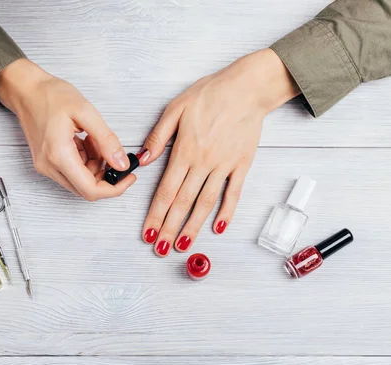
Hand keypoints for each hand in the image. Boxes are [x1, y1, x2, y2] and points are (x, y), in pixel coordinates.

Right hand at [0, 59, 134, 200]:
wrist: (25, 89)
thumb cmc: (50, 95)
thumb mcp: (86, 112)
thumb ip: (106, 140)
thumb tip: (122, 163)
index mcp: (59, 155)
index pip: (90, 190)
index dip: (114, 188)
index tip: (129, 177)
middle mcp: (50, 166)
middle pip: (86, 188)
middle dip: (105, 174)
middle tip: (114, 154)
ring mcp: (46, 165)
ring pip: (80, 180)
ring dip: (95, 165)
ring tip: (96, 140)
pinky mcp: (47, 162)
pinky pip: (72, 171)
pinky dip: (86, 160)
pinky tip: (86, 141)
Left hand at [139, 49, 299, 255]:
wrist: (247, 88)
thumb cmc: (211, 94)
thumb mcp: (176, 108)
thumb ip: (158, 137)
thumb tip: (143, 161)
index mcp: (184, 151)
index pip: (165, 191)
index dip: (155, 215)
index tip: (148, 233)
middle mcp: (203, 163)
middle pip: (183, 202)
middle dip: (170, 228)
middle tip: (161, 249)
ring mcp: (224, 166)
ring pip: (206, 203)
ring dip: (193, 227)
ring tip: (184, 245)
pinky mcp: (242, 165)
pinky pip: (233, 193)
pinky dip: (227, 212)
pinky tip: (219, 228)